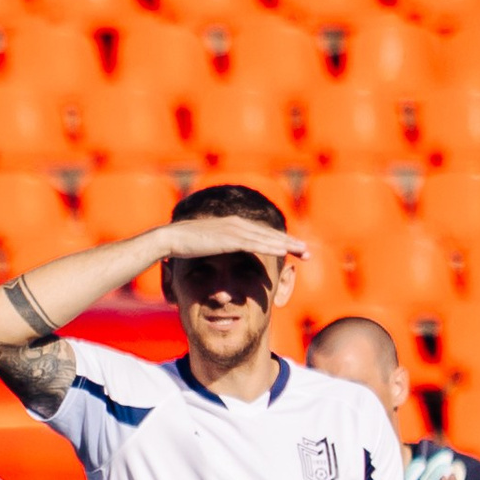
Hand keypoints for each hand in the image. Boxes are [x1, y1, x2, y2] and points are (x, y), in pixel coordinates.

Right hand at [156, 216, 306, 263]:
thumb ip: (219, 247)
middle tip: (308, 252)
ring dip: (288, 245)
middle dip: (292, 243)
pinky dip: (271, 247)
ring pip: (267, 238)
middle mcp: (238, 224)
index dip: (280, 241)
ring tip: (304, 252)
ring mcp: (235, 230)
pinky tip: (283, 251)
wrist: (170, 239)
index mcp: (234, 225)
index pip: (263, 234)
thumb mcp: (207, 245)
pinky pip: (255, 243)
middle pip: (271, 234)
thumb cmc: (184, 245)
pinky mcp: (230, 238)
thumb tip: (222, 254)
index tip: (294, 249)